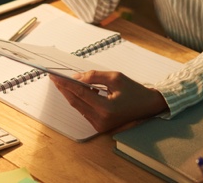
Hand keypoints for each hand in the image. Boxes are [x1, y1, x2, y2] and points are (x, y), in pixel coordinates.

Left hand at [49, 70, 168, 132]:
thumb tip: (76, 77)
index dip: (65, 83)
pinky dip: (79, 100)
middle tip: (54, 77)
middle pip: (76, 102)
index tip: (55, 75)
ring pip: (78, 107)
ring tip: (61, 82)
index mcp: (106, 108)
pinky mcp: (100, 126)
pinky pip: (84, 111)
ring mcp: (100, 125)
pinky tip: (75, 89)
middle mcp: (101, 120)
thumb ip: (95, 76)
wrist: (148, 106)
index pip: (80, 93)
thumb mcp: (116, 78)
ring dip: (70, 94)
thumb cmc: (134, 91)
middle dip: (64, 88)